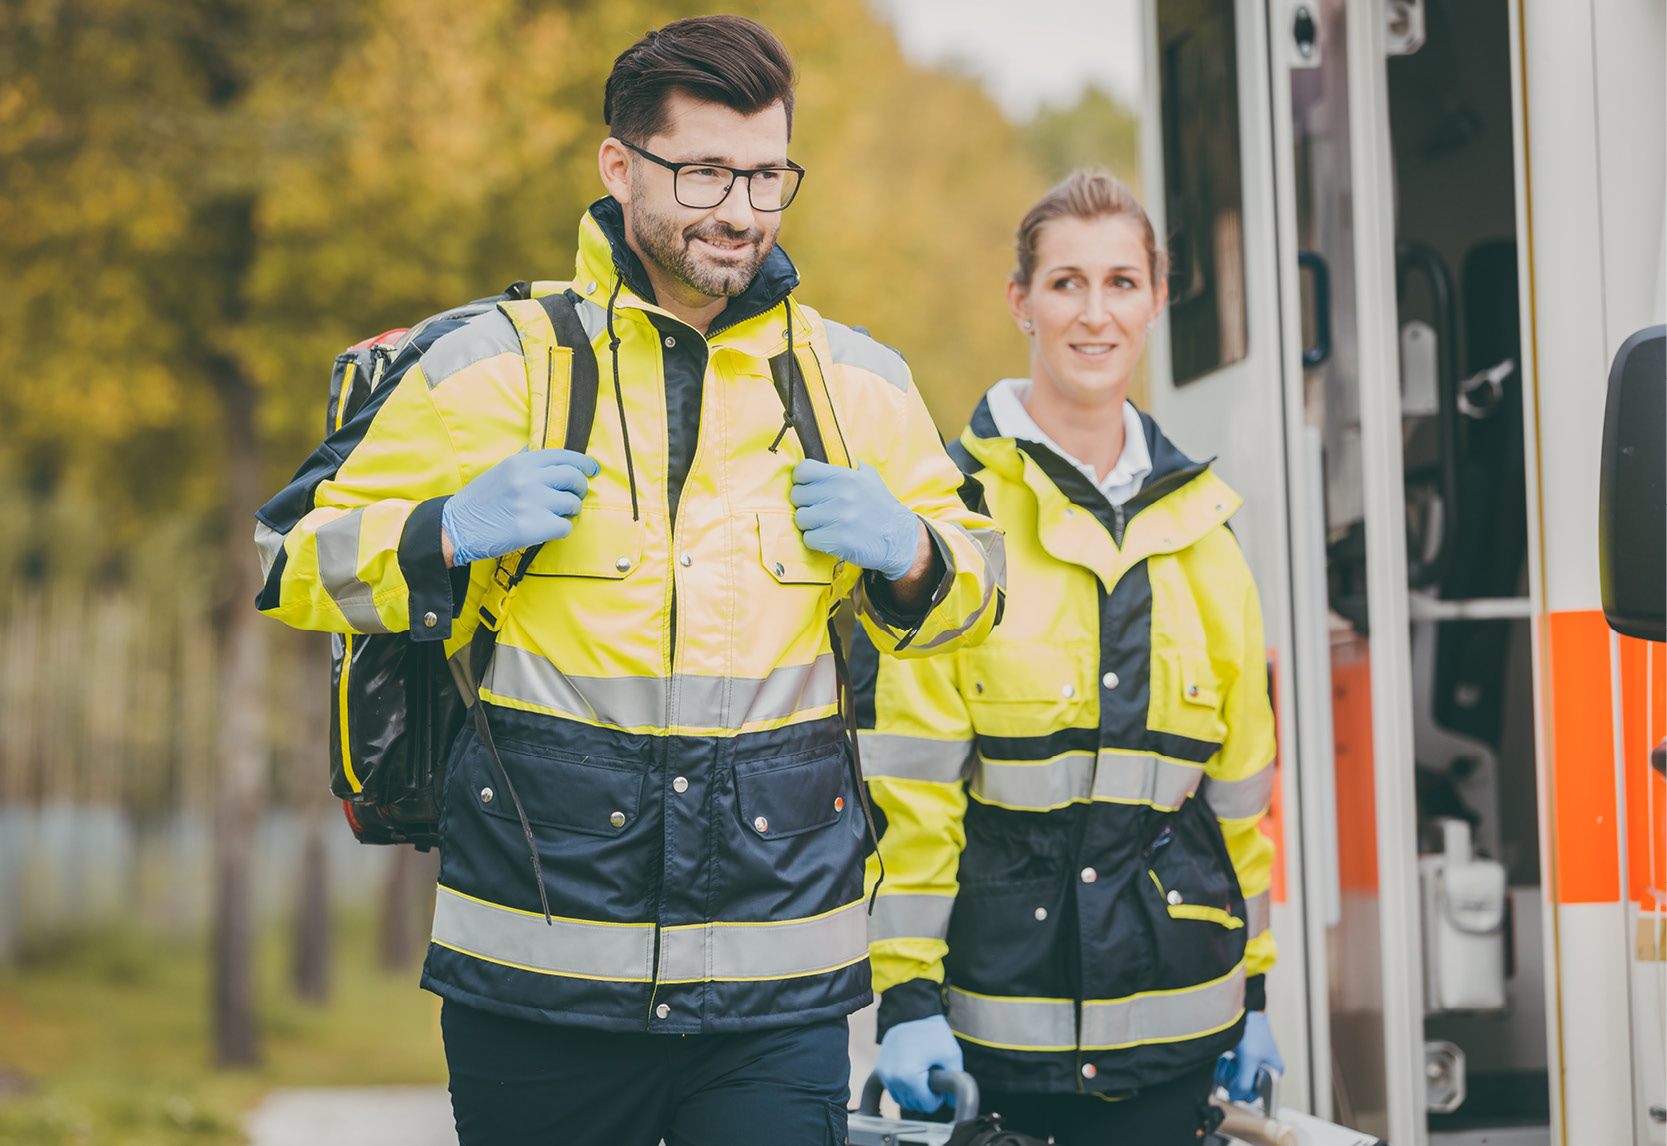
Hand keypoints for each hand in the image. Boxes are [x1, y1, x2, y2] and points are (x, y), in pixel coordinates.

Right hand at [441, 448, 598, 565]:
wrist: (456, 528)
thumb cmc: (480, 501)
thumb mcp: (500, 470)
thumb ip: (524, 458)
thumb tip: (544, 446)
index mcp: (520, 462)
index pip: (563, 455)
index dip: (583, 463)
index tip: (593, 470)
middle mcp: (527, 479)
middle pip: (574, 478)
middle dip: (580, 488)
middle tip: (575, 496)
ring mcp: (531, 504)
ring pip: (573, 504)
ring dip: (569, 511)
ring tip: (554, 514)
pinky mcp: (532, 528)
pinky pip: (565, 527)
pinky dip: (559, 530)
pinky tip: (545, 529)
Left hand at [790, 460, 921, 580]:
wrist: (898, 537)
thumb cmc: (880, 505)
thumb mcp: (868, 476)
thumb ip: (846, 465)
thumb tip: (826, 453)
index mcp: (845, 476)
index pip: (803, 470)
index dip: (801, 479)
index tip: (808, 487)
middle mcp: (841, 494)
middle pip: (797, 495)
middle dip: (805, 503)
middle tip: (818, 509)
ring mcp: (839, 518)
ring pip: (800, 518)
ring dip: (809, 523)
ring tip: (824, 524)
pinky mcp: (838, 540)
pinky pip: (808, 538)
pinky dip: (815, 540)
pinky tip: (829, 538)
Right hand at [876, 1014, 962, 1113]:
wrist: (913, 1013)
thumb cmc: (935, 1034)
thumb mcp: (952, 1056)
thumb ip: (955, 1083)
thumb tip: (950, 1103)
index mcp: (908, 1076)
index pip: (927, 1105)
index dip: (938, 1097)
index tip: (939, 1082)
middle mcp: (892, 1077)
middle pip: (913, 1104)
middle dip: (925, 1095)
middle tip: (932, 1076)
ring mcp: (883, 1073)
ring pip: (902, 1099)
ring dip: (913, 1092)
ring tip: (922, 1074)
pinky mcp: (879, 1068)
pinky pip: (893, 1089)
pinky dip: (903, 1086)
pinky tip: (911, 1071)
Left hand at [1218, 1010, 1282, 1102]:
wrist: (1241, 1009)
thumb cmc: (1250, 1030)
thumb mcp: (1248, 1060)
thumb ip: (1244, 1083)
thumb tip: (1236, 1097)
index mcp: (1273, 1071)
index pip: (1257, 1094)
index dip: (1244, 1092)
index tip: (1236, 1083)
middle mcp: (1262, 1070)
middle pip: (1243, 1089)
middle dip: (1233, 1080)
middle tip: (1232, 1067)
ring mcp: (1249, 1065)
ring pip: (1234, 1082)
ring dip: (1226, 1073)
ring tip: (1228, 1060)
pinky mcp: (1238, 1059)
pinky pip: (1227, 1073)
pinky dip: (1223, 1068)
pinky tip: (1224, 1059)